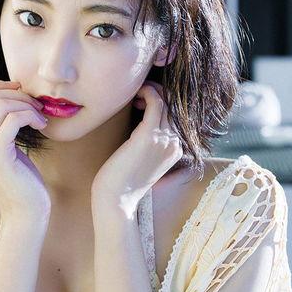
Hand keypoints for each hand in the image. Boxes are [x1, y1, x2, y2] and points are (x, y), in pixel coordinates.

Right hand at [0, 79, 51, 221]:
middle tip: (36, 106)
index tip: (19, 89)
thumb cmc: (22, 180)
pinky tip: (42, 125)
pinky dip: (30, 115)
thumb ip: (1, 126)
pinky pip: (12, 118)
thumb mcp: (7, 148)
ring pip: (0, 104)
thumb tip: (14, 95)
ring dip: (25, 105)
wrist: (25, 212)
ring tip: (40, 117)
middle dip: (17, 94)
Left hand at [91, 80, 182, 213]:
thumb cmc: (121, 182)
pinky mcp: (150, 136)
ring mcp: (165, 140)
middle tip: (139, 94)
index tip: (142, 102)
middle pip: (174, 107)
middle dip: (158, 94)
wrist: (116, 199)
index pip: (175, 117)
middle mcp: (174, 144)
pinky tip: (137, 93)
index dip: (161, 104)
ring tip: (136, 94)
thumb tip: (139, 126)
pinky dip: (148, 92)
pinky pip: (157, 103)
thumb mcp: (141, 161)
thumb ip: (147, 144)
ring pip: (167, 102)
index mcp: (175, 151)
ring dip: (152, 91)